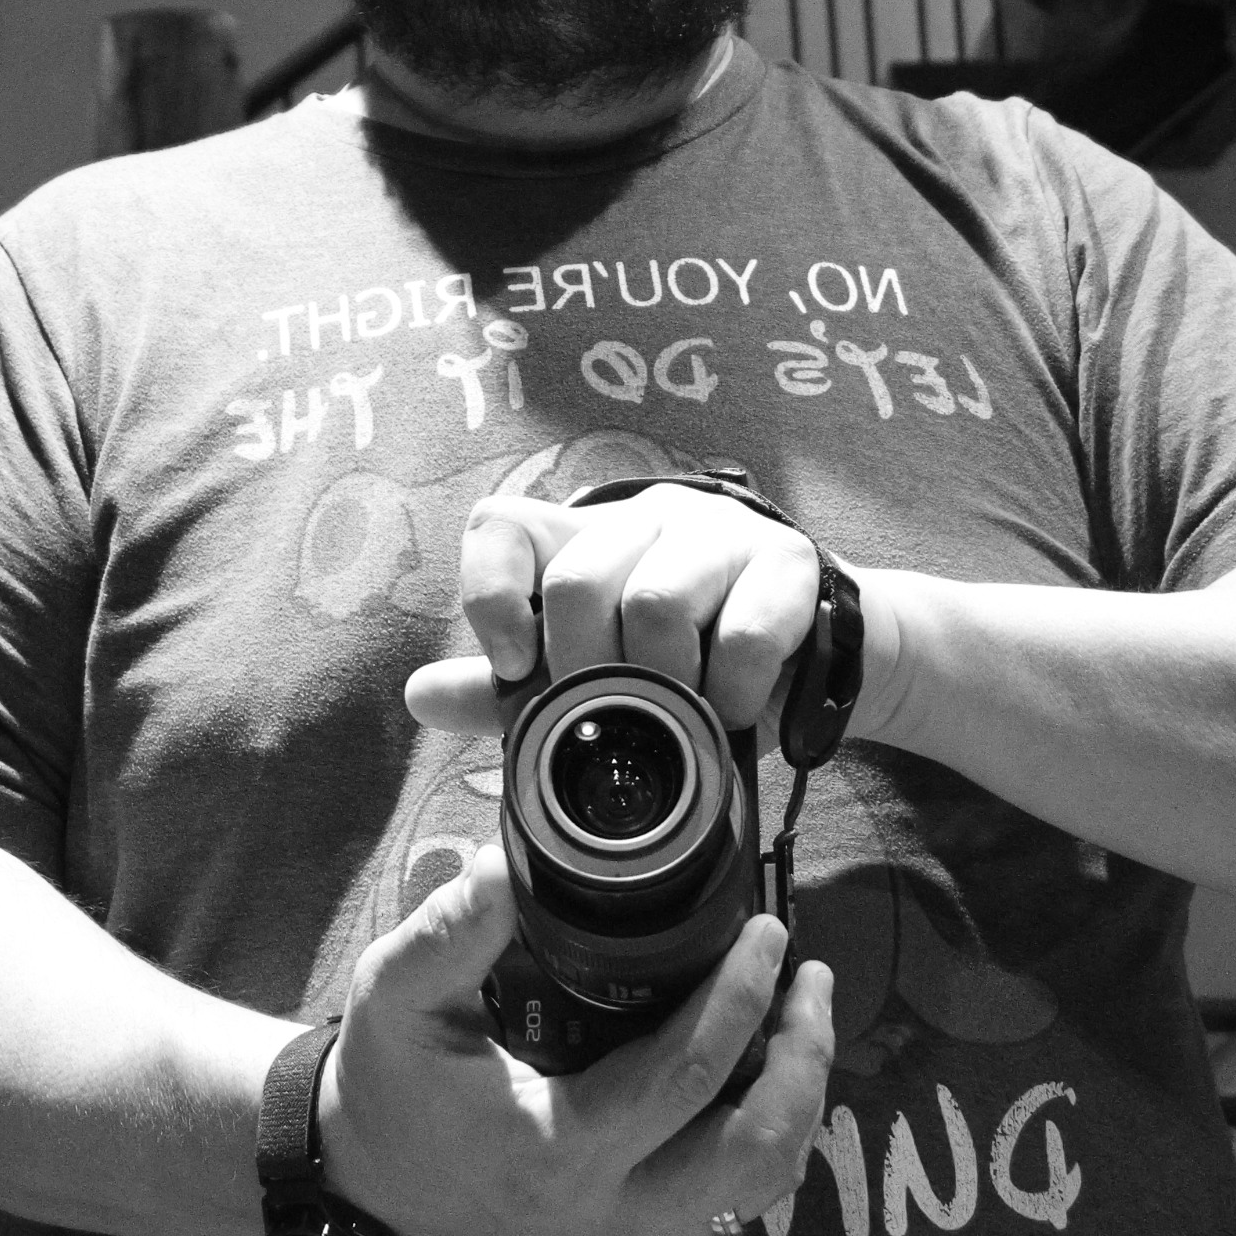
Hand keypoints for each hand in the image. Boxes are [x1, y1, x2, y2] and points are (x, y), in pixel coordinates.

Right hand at [319, 844, 835, 1235]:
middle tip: (808, 974)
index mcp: (554, 1150)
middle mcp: (605, 1213)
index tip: (766, 930)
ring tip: (803, 1010)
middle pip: (753, 1146)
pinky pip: (737, 1200)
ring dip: (799, 1094)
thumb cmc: (392, 1078)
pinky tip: (768, 1064)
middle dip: (801, 1055)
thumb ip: (451, 930)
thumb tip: (508, 863)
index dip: (741, 995)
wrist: (372, 1177)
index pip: (686, 1074)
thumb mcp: (397, 993)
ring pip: (760, 1184)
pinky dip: (771, 1131)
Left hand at [411, 484, 826, 744]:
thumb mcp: (598, 678)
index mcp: (587, 538)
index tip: (514, 662)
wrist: (816, 660)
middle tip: (612, 716)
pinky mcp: (787, 560)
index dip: (491, 592)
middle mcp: (648, 518)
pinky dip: (726, 694)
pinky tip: (729, 712)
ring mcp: (720, 533)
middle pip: (579, 578)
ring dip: (661, 684)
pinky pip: (742, 634)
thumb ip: (511, 688)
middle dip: (585, 669)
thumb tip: (420, 693)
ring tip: (679, 717)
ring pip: (656, 599)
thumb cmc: (692, 666)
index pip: (503, 524)